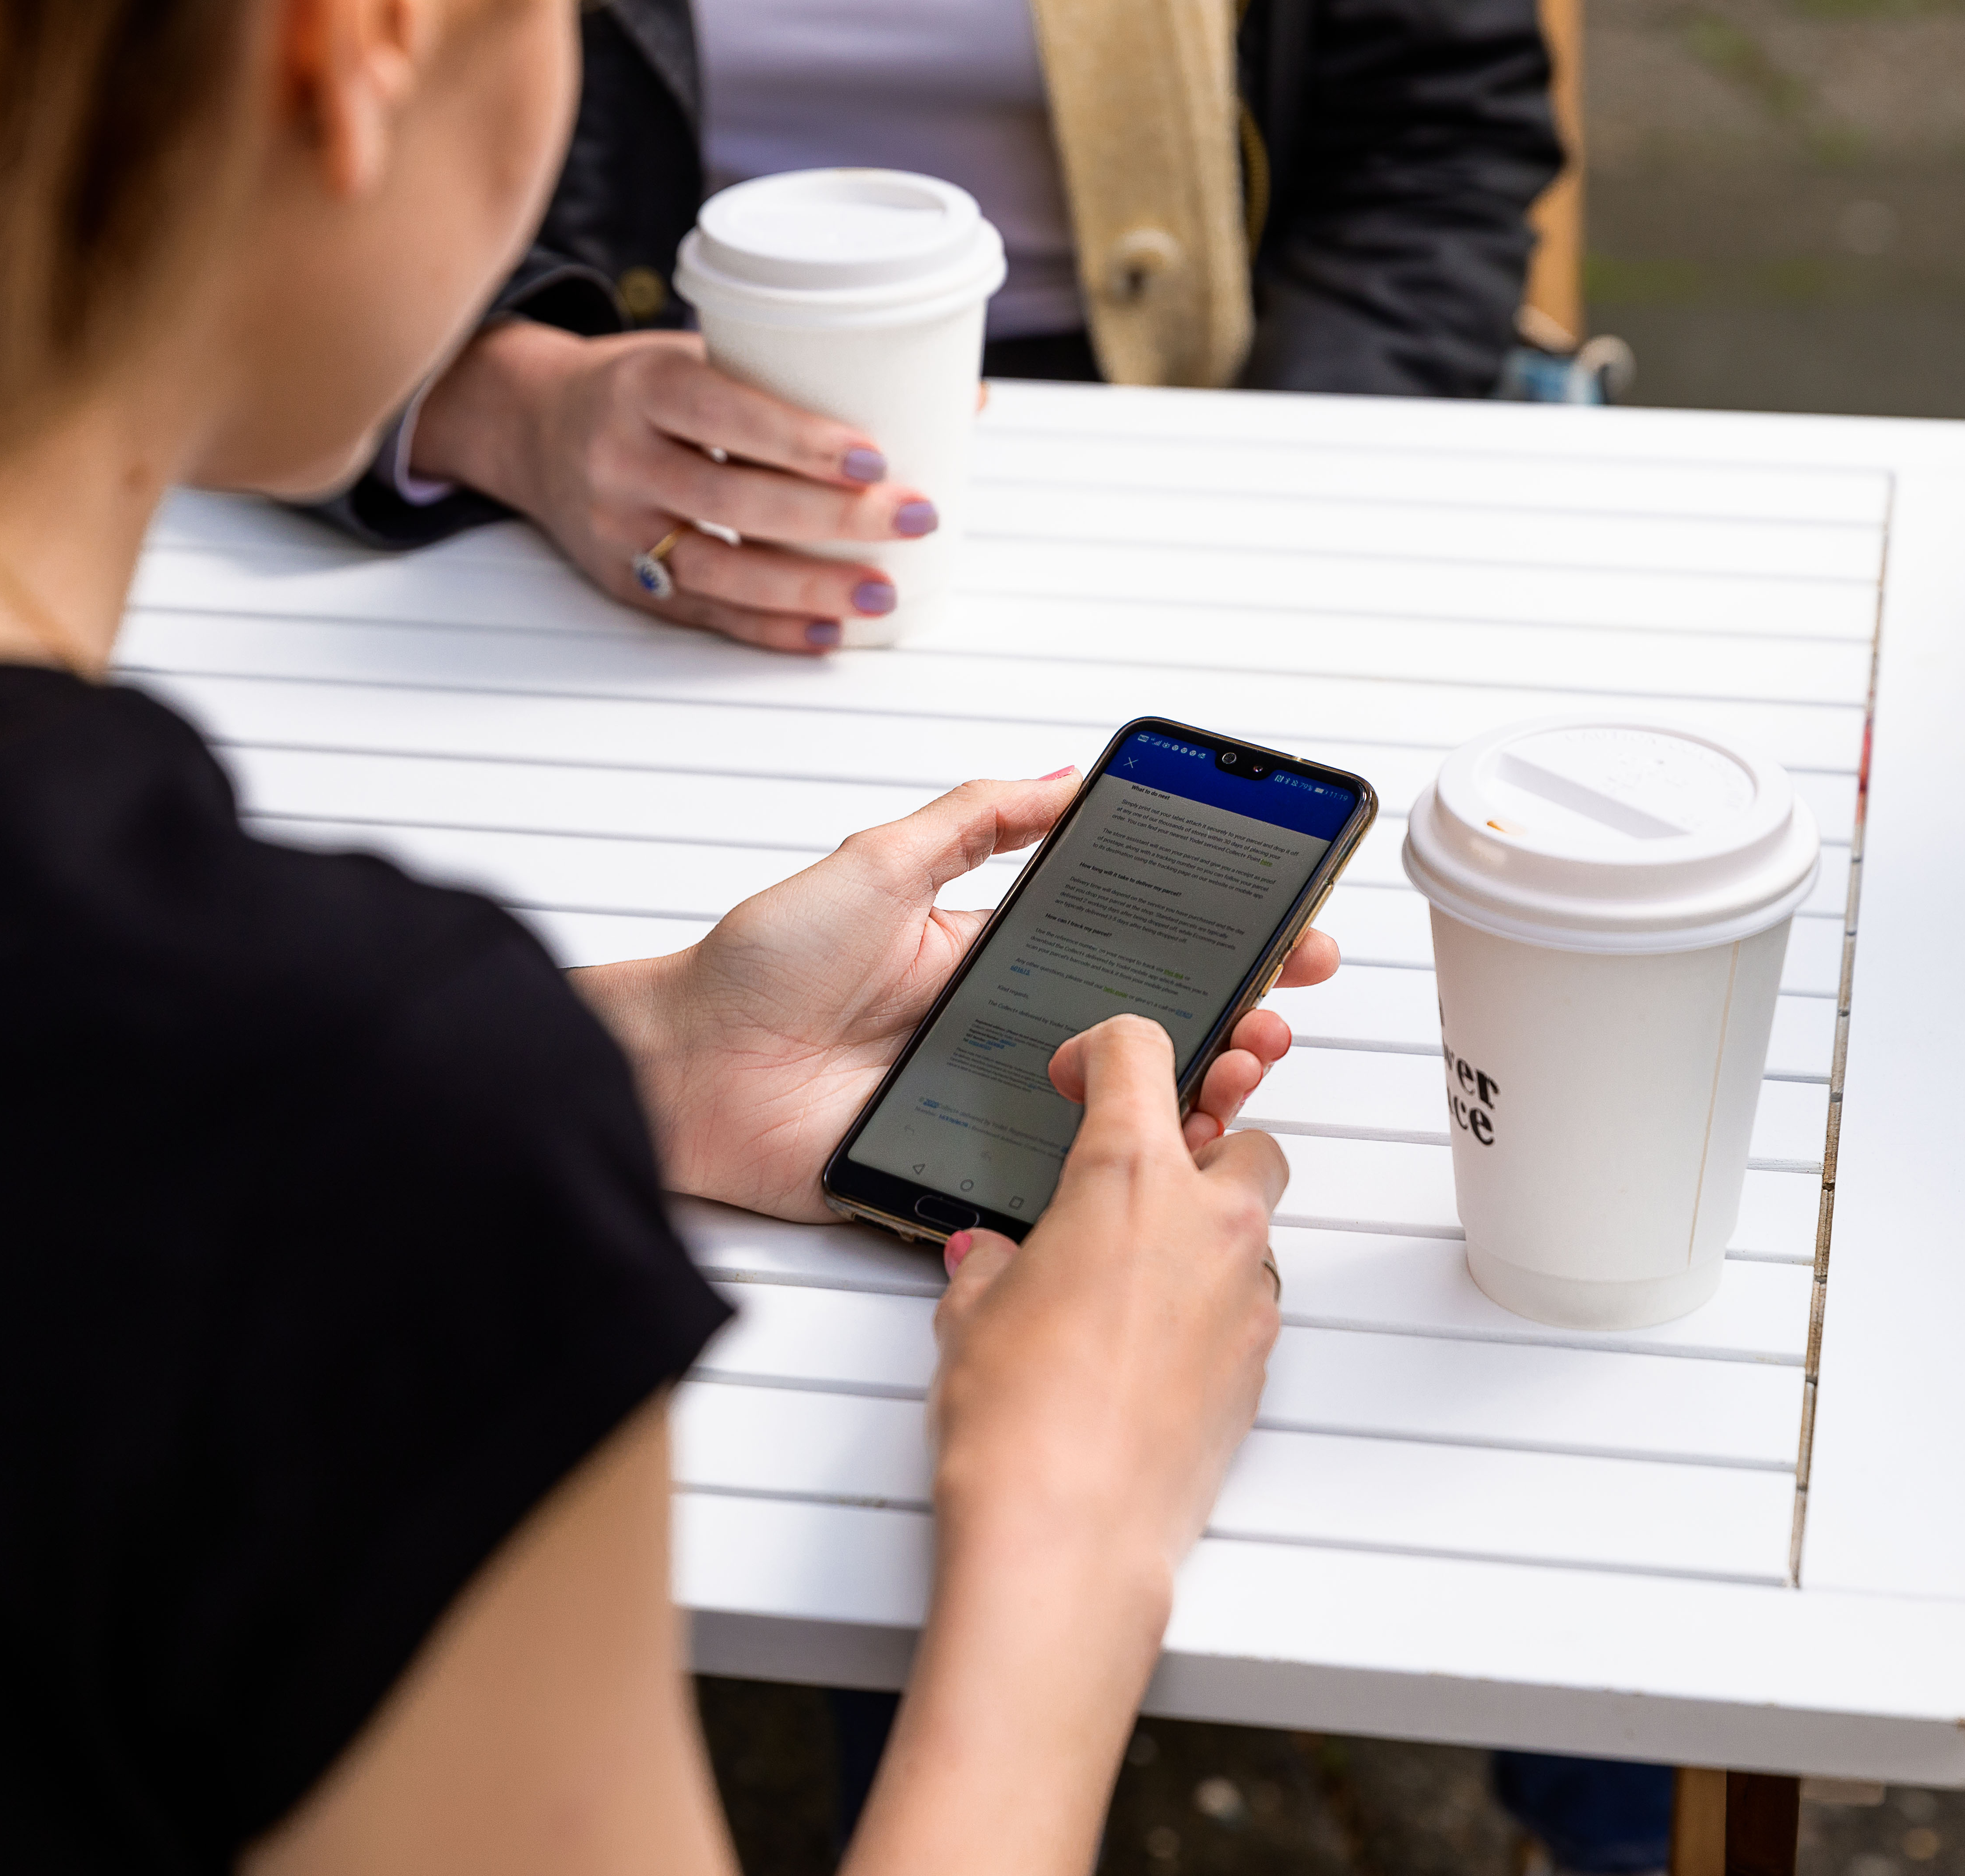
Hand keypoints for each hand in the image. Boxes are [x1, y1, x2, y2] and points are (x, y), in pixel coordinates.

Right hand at [410, 319, 936, 652]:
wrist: (534, 424)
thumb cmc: (650, 386)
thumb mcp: (706, 354)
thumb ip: (807, 376)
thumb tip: (964, 396)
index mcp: (645, 386)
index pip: (724, 412)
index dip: (799, 438)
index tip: (874, 455)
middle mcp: (620, 457)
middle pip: (733, 498)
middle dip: (832, 518)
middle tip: (914, 517)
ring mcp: (616, 527)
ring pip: (718, 569)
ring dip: (806, 589)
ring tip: (882, 592)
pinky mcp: (622, 581)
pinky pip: (702, 615)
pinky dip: (767, 629)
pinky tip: (825, 634)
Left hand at [568, 772, 1341, 1220]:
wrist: (683, 1063)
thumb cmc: (759, 962)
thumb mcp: (878, 860)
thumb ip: (975, 817)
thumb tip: (1067, 777)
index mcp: (992, 963)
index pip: (1129, 954)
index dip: (1210, 948)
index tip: (1281, 935)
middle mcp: (1003, 1039)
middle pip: (1142, 1040)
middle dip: (1230, 1023)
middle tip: (1280, 1011)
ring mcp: (989, 1113)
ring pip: (1116, 1117)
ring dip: (1195, 1096)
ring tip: (1242, 1069)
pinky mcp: (958, 1177)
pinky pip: (1052, 1188)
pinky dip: (1118, 1179)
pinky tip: (1170, 1154)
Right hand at [842, 1017, 1284, 1875]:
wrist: (1070, 1540)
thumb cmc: (1017, 1423)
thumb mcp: (970, 1317)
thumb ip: (990, 1267)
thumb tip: (994, 1262)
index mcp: (1130, 1178)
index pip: (1138, 1053)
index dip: (1101, 1050)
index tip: (1080, 1074)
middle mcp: (1210, 1224)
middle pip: (1241, 1139)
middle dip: (1197, 1150)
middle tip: (1127, 1189)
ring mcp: (1248, 1299)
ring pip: (1251, 1231)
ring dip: (1203, 1238)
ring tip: (1124, 1286)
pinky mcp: (1262, 1369)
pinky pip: (1246, 1308)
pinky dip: (1207, 1311)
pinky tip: (1143, 1354)